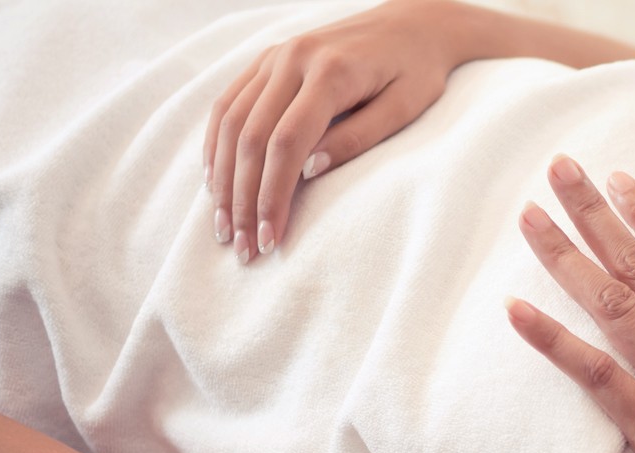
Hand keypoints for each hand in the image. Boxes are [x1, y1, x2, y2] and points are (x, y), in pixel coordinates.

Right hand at [204, 0, 459, 262]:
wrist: (414, 22)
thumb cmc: (418, 71)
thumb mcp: (404, 108)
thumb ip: (358, 138)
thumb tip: (309, 172)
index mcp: (331, 71)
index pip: (287, 143)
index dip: (274, 196)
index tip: (271, 240)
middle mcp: (293, 58)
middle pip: (251, 137)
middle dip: (243, 199)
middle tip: (243, 248)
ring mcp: (274, 55)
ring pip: (231, 121)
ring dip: (223, 179)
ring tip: (225, 226)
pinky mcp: (267, 58)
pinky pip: (229, 103)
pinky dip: (217, 145)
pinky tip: (216, 182)